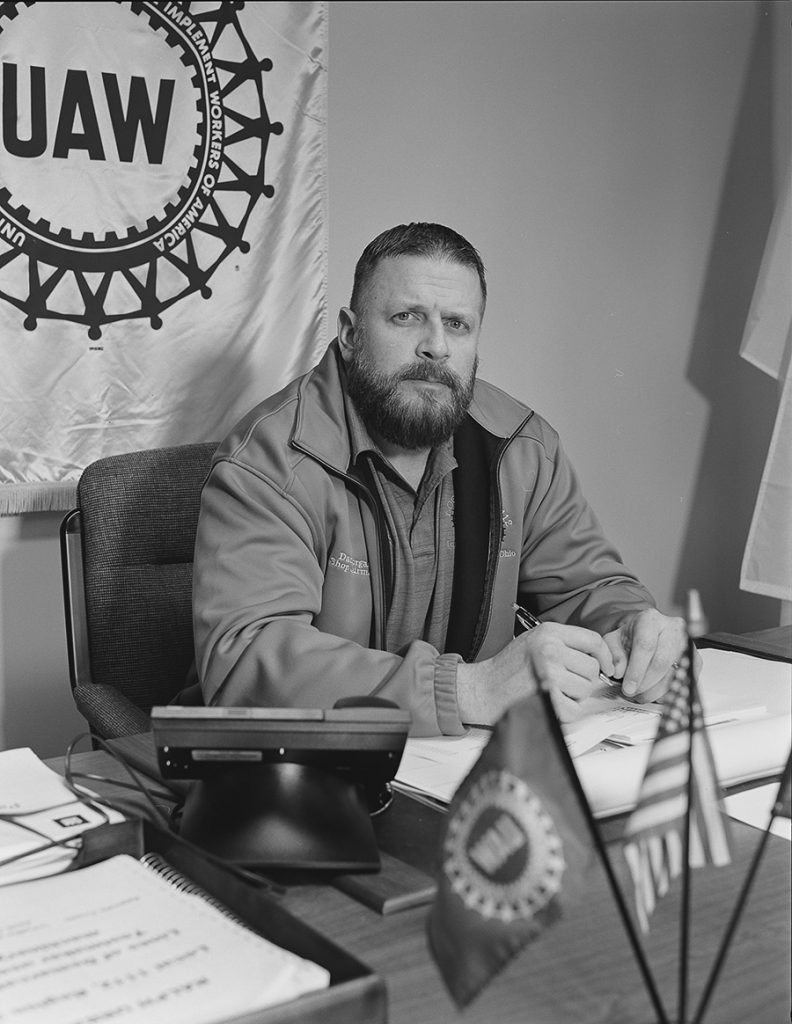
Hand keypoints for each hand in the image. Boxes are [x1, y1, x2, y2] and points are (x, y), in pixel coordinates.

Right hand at [457, 622, 615, 724]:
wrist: (482, 688)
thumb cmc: (508, 668)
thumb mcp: (535, 641)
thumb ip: (564, 644)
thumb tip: (598, 659)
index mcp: (548, 632)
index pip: (593, 640)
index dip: (605, 656)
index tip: (606, 667)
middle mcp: (549, 649)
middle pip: (592, 668)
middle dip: (583, 680)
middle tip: (563, 682)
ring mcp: (548, 673)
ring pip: (586, 690)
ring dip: (574, 696)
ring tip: (552, 691)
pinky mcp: (546, 697)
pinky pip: (576, 709)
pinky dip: (568, 712)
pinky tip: (551, 703)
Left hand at [603, 608, 693, 703]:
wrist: (649, 634)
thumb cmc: (632, 637)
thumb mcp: (614, 641)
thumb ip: (613, 655)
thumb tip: (619, 672)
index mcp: (650, 619)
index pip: (645, 645)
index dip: (636, 670)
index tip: (628, 688)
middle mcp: (672, 628)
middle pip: (661, 661)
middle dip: (645, 683)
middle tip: (633, 694)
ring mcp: (687, 643)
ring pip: (674, 674)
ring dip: (656, 691)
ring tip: (641, 695)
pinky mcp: (695, 658)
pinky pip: (684, 680)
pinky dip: (669, 691)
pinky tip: (656, 694)